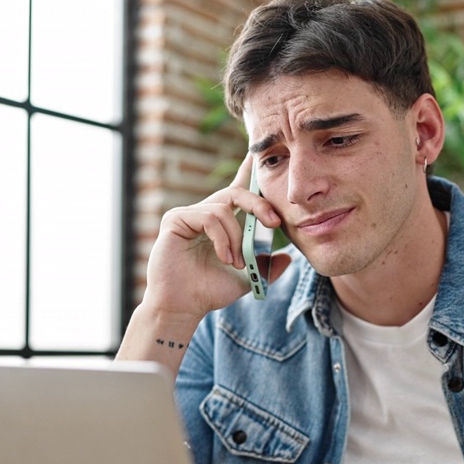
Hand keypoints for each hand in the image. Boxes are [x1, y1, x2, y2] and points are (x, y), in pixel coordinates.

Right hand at [141, 154, 289, 319]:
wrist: (184, 307)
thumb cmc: (209, 291)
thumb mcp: (247, 278)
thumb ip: (266, 266)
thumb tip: (288, 257)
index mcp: (222, 222)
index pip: (239, 191)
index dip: (250, 171)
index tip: (262, 156)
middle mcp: (205, 212)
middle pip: (237, 193)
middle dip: (259, 205)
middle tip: (275, 223)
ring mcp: (189, 214)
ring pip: (224, 209)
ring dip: (237, 237)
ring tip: (236, 262)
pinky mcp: (175, 219)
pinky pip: (209, 217)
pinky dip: (222, 239)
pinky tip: (224, 258)